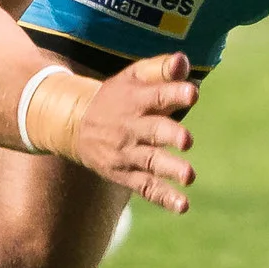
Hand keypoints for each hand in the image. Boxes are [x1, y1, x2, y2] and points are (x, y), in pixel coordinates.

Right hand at [72, 52, 198, 213]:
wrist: (75, 124)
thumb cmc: (117, 96)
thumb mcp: (134, 76)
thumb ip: (161, 70)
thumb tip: (184, 61)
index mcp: (136, 99)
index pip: (157, 95)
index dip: (175, 94)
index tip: (193, 93)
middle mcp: (131, 127)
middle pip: (152, 131)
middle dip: (170, 135)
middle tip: (187, 140)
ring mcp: (127, 153)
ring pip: (150, 162)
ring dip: (169, 169)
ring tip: (189, 176)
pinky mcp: (125, 174)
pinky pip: (145, 187)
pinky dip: (163, 197)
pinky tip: (182, 206)